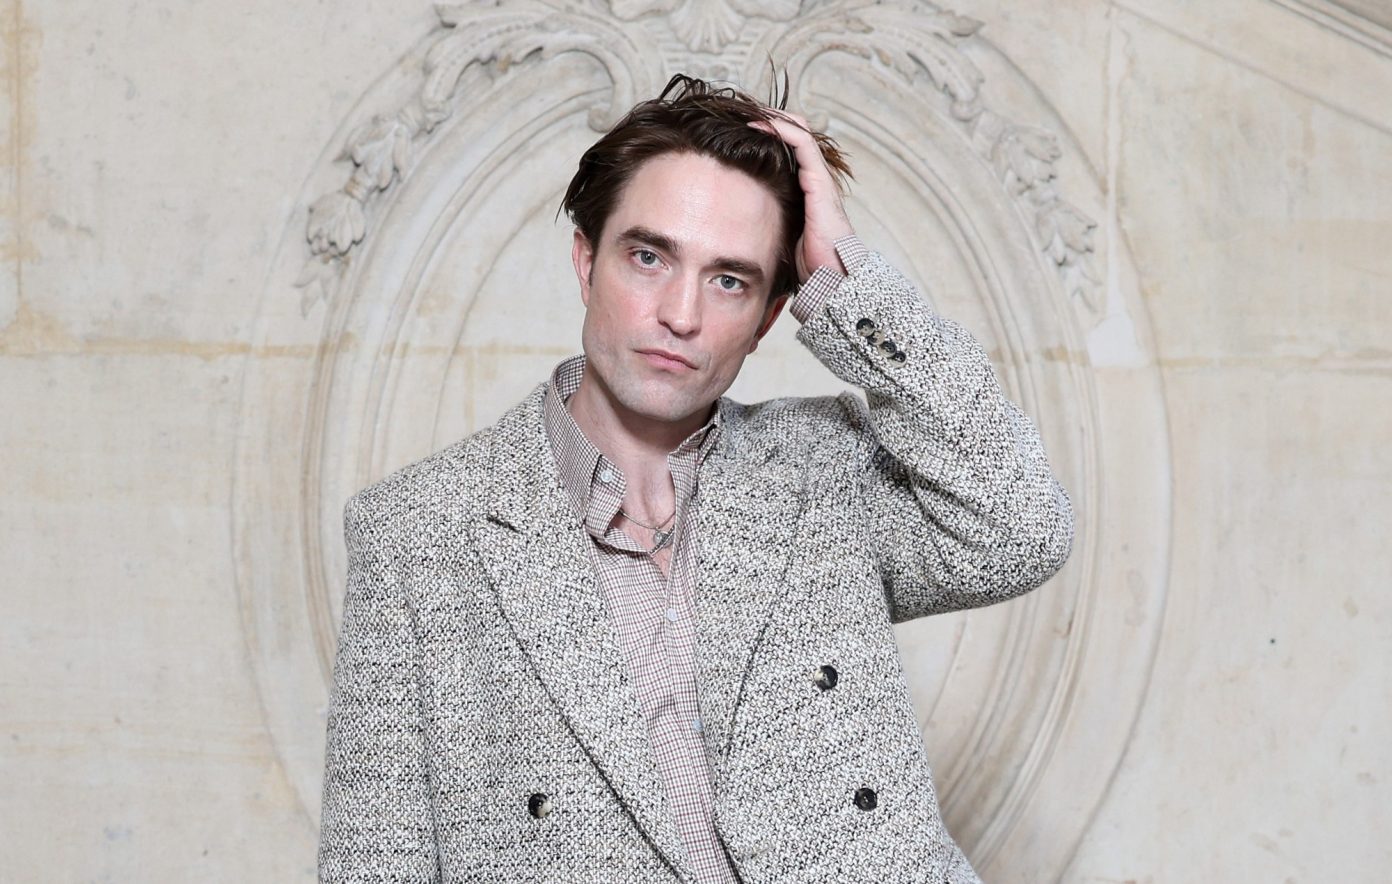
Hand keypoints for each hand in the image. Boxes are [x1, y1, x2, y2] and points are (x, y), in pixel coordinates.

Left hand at [748, 110, 854, 283]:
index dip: (768, 133)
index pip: (789, 148)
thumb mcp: (782, 235)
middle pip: (795, 133)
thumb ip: (769, 221)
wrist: (832, 276)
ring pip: (799, 131)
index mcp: (806, 188)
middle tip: (741, 114)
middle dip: (769, 119)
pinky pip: (802, 143)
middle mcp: (815, 177)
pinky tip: (761, 125)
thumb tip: (737, 227)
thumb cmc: (809, 263)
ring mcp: (819, 177)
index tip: (740, 130)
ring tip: (748, 112)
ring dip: (773, 117)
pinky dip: (782, 129)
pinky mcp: (818, 180)